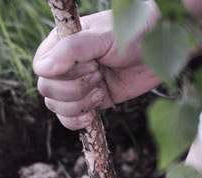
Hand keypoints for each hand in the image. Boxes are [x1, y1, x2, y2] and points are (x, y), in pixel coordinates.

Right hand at [34, 7, 161, 130]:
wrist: (160, 51)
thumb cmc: (133, 33)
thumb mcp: (102, 37)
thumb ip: (71, 50)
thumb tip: (43, 69)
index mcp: (61, 44)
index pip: (41, 68)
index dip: (62, 74)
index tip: (91, 65)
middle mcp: (65, 65)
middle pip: (47, 90)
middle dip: (73, 89)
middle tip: (99, 76)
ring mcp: (76, 85)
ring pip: (56, 107)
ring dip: (78, 104)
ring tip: (101, 91)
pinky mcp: (88, 102)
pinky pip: (68, 119)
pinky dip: (78, 121)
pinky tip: (93, 113)